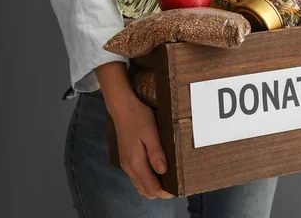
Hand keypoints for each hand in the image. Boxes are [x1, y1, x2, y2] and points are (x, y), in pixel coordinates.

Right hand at [95, 61, 173, 199]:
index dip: (165, 192)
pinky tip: (157, 171)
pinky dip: (147, 179)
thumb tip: (163, 171)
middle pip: (146, 190)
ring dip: (153, 186)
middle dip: (160, 191)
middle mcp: (129, 167)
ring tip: (169, 179)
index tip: (178, 190)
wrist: (122, 108)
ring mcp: (126, 164)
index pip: (151, 188)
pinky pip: (137, 177)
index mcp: (136, 163)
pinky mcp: (127, 159)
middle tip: (176, 184)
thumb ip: (156, 153)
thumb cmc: (138, 117)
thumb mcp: (151, 133)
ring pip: (140, 185)